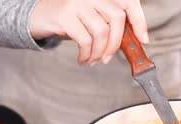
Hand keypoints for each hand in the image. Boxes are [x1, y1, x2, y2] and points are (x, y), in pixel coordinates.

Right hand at [29, 0, 147, 64]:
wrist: (37, 17)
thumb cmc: (68, 20)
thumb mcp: (91, 18)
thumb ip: (109, 24)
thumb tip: (131, 42)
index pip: (128, 2)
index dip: (139, 21)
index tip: (143, 40)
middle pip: (117, 18)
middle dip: (116, 44)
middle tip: (107, 58)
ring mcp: (77, 3)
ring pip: (101, 32)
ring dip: (99, 52)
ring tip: (92, 60)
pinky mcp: (65, 16)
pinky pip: (84, 40)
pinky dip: (86, 54)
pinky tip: (83, 59)